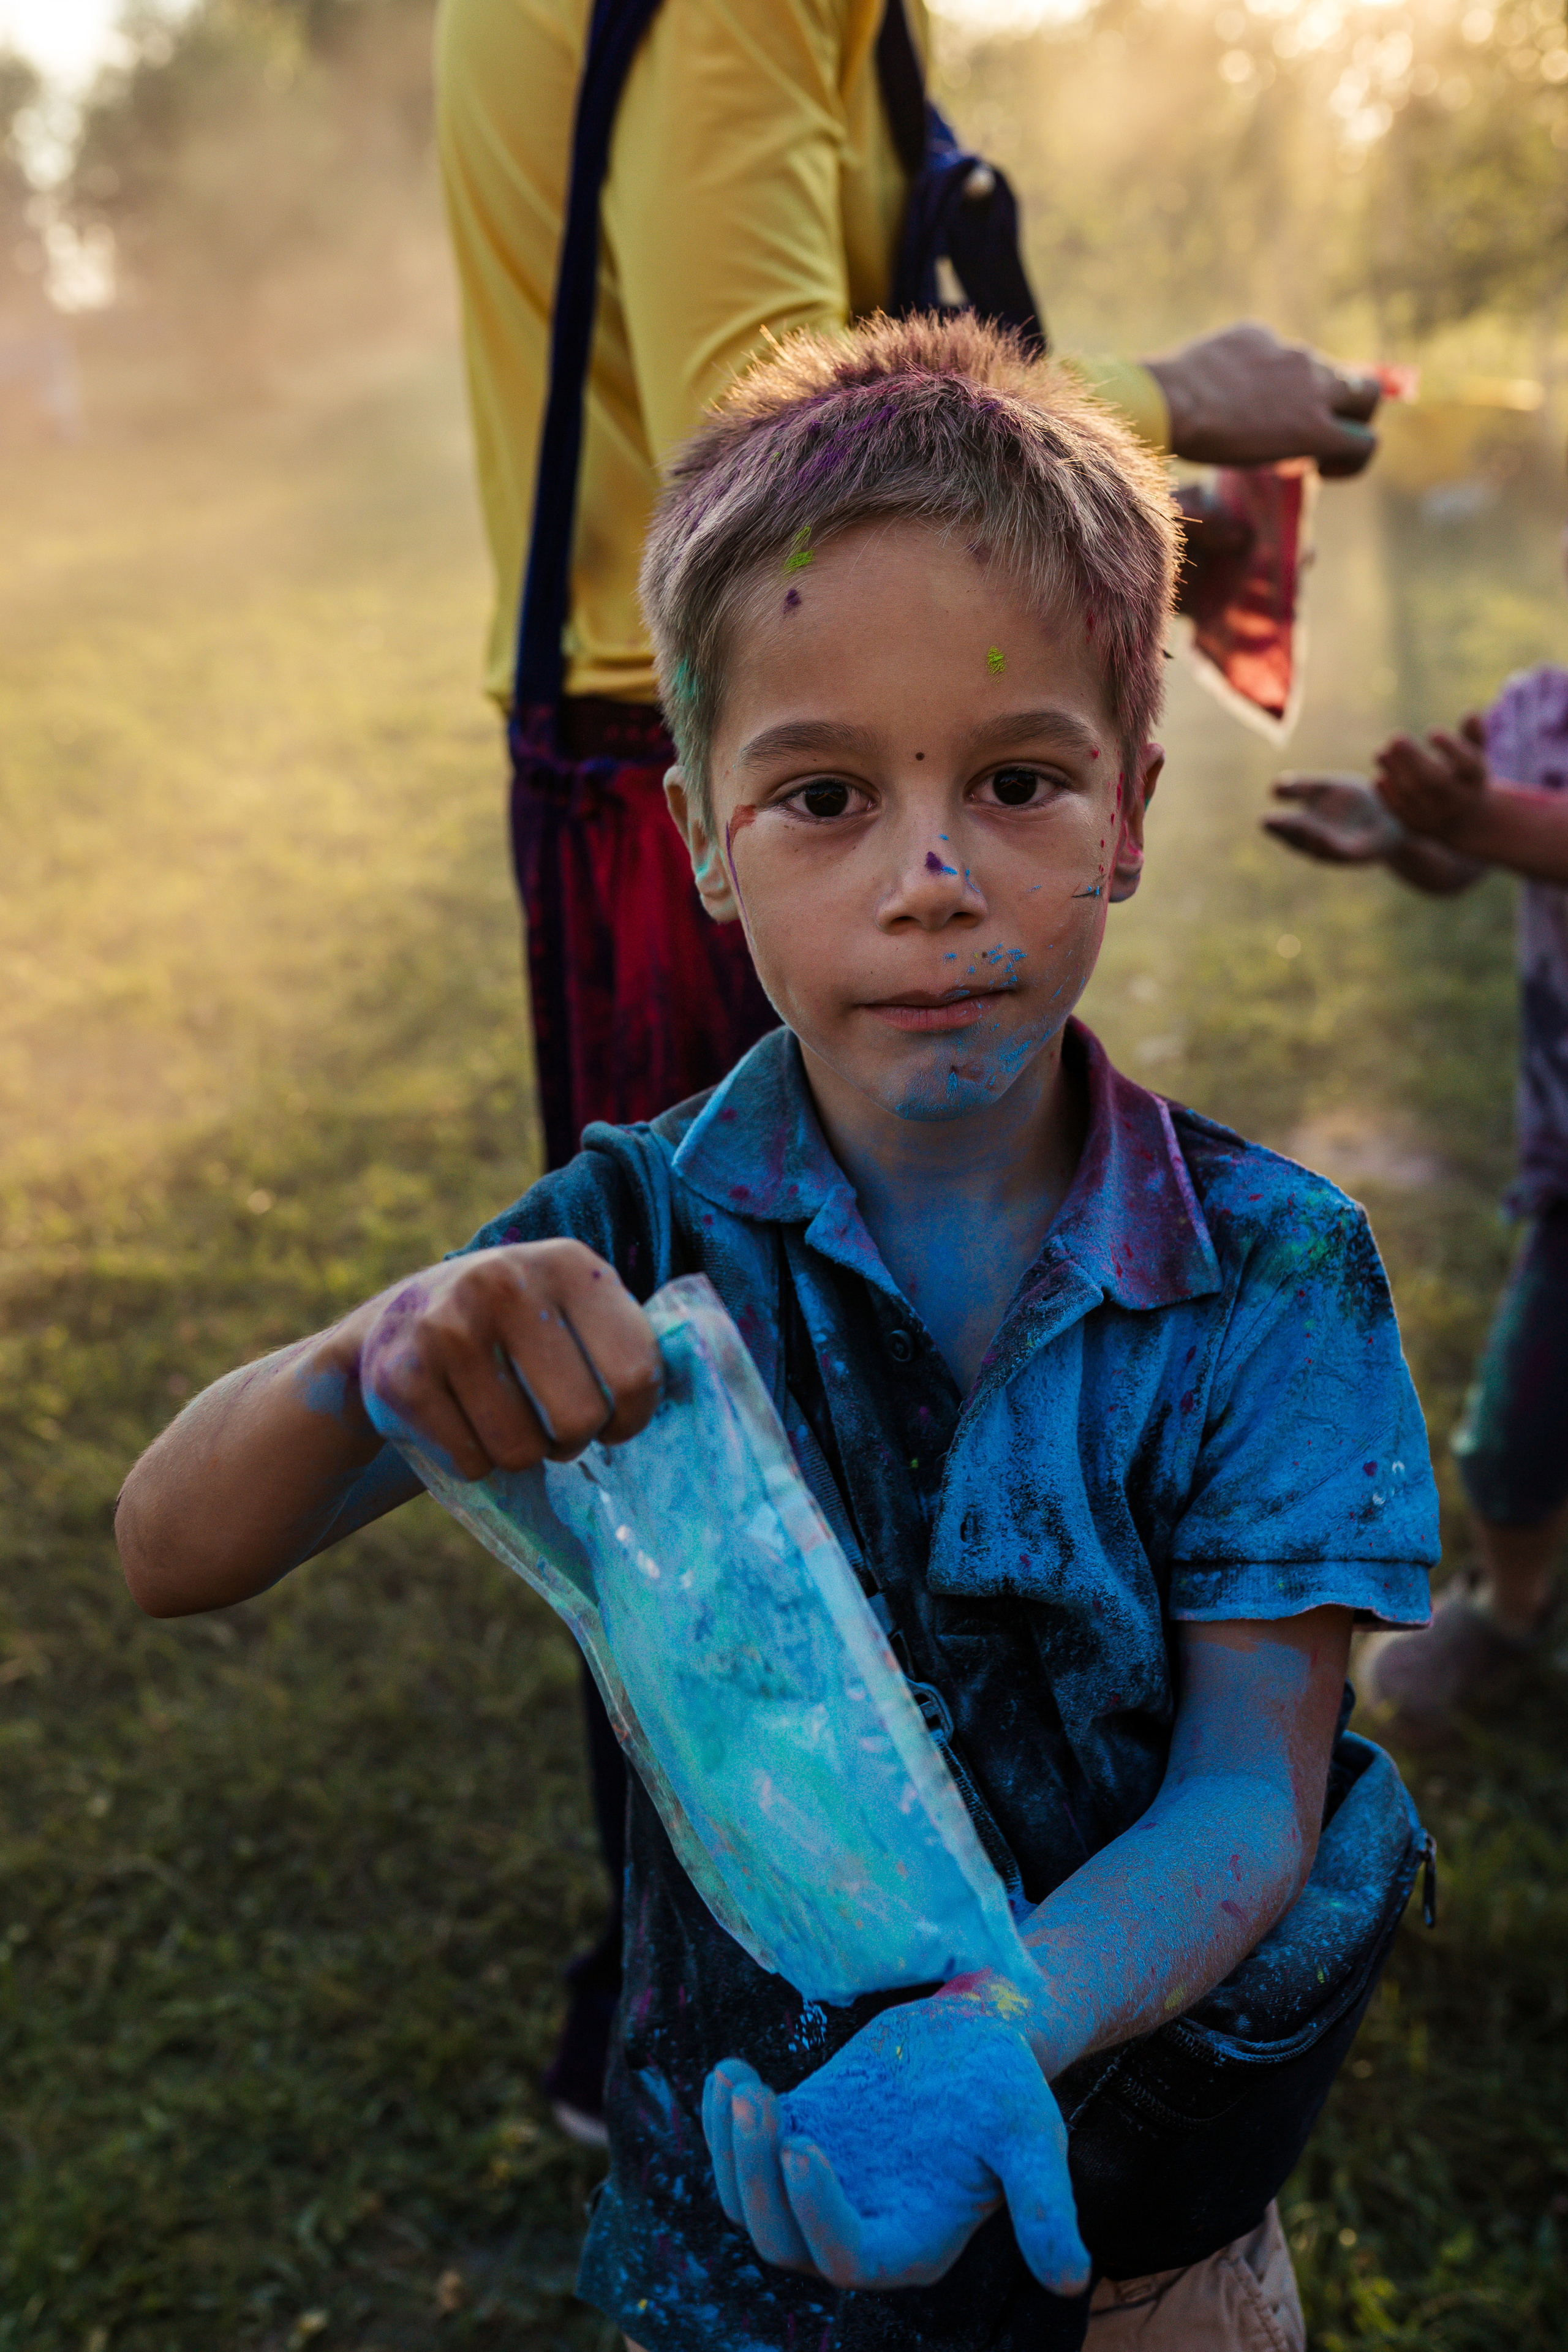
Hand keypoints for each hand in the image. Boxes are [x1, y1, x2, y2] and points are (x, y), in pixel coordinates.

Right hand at [346, 1239, 660, 1476]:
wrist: (397, 1324)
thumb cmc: (518, 1331)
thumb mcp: (574, 1308)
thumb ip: (628, 1337)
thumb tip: (717, 1379)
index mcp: (570, 1265)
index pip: (636, 1373)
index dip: (631, 1418)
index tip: (614, 1421)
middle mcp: (506, 1281)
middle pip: (579, 1419)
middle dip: (571, 1441)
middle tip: (554, 1427)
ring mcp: (447, 1325)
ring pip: (519, 1450)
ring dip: (519, 1455)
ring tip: (503, 1420)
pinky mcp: (400, 1374)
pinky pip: (469, 1460)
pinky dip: (472, 1462)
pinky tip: (458, 1421)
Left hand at [702, 1989, 1089, 2294]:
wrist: (974, 2036)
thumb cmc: (1006, 2087)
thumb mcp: (1033, 2136)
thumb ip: (1044, 2205)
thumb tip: (1073, 2280)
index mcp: (910, 2245)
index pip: (845, 2258)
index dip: (817, 2215)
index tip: (803, 2144)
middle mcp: (858, 2229)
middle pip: (781, 2239)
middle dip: (757, 2176)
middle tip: (758, 2100)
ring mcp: (820, 2187)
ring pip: (748, 2202)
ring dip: (730, 2149)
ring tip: (738, 2081)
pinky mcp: (799, 2139)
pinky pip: (742, 2154)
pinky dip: (725, 2119)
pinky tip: (729, 2070)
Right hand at [1143, 322, 1379, 473]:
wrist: (1171, 400)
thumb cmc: (1162, 395)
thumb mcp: (1189, 370)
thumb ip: (1210, 379)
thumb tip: (1199, 397)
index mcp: (1262, 338)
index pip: (1297, 363)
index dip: (1293, 397)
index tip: (1271, 422)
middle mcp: (1295, 356)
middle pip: (1345, 375)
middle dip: (1340, 406)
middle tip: (1312, 439)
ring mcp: (1311, 388)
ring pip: (1367, 398)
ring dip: (1347, 429)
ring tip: (1320, 462)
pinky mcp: (1316, 427)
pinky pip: (1362, 444)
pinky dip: (1353, 461)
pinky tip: (1325, 473)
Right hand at [1264, 774, 1404, 864]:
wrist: (1392, 813)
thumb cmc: (1354, 801)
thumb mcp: (1327, 788)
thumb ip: (1302, 788)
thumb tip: (1274, 788)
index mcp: (1305, 826)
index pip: (1285, 828)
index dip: (1276, 825)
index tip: (1265, 820)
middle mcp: (1316, 842)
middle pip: (1297, 840)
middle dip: (1286, 832)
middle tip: (1271, 823)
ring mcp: (1337, 850)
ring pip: (1316, 849)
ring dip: (1306, 839)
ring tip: (1297, 827)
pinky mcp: (1359, 854)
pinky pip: (1341, 853)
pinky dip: (1329, 847)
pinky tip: (1321, 837)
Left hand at [1373, 713, 1489, 844]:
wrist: (1463, 822)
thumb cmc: (1465, 778)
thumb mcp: (1474, 757)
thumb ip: (1473, 736)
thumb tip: (1471, 712)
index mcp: (1474, 781)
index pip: (1467, 766)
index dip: (1452, 748)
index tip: (1433, 731)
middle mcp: (1458, 801)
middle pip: (1436, 782)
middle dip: (1414, 759)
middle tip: (1396, 737)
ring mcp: (1437, 816)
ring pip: (1414, 796)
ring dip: (1395, 773)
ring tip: (1381, 753)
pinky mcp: (1418, 827)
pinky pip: (1401, 811)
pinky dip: (1388, 794)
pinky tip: (1379, 775)